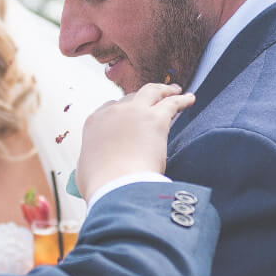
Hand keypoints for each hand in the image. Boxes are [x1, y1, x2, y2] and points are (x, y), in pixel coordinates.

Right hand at [76, 83, 194, 199]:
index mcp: (95, 123)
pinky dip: (183, 100)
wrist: (116, 185)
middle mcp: (113, 112)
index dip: (123, 110)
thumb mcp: (86, 170)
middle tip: (154, 98)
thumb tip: (94, 166)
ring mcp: (135, 112)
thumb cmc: (100, 184)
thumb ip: (91, 161)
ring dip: (164, 90)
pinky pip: (172, 103)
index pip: (110, 108)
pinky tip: (190, 99)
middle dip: (143, 98)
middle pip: (131, 97)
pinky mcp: (156, 119)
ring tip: (175, 90)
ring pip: (152, 92)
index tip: (131, 114)